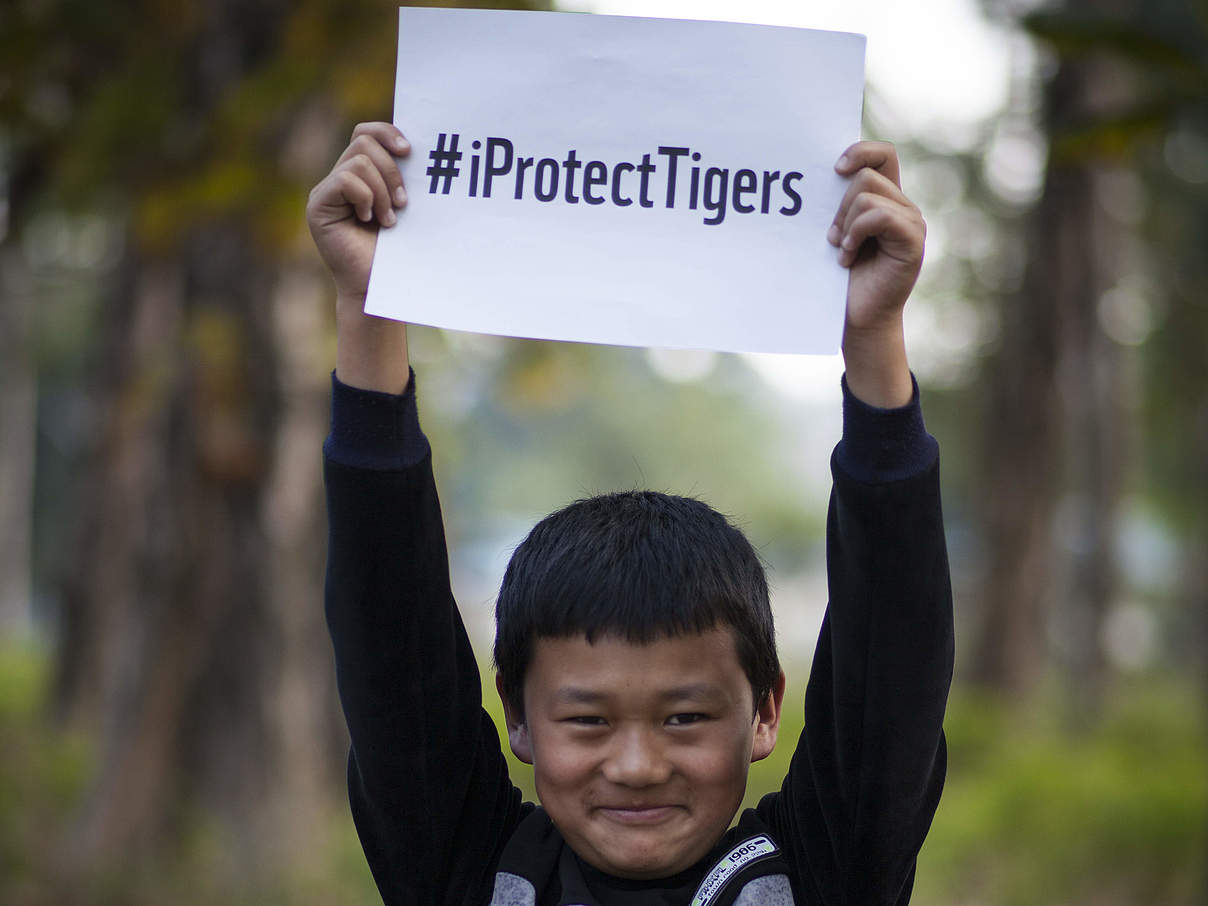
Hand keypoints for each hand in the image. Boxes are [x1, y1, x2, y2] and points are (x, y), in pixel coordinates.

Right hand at [307, 122, 411, 393]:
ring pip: (359, 160)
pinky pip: (346, 179)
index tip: (411, 152)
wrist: (381, 286)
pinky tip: (369, 221)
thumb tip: (420, 145)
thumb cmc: (400, 251)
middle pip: (364, 140)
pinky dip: (366, 198)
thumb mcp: (407, 207)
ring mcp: (327, 190)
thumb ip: (405, 177)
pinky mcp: (318, 204)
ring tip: (389, 220)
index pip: (367, 132)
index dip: (387, 132)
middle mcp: (341, 178)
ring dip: (383, 191)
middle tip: (404, 203)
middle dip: (392, 169)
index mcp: (363, 174)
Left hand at [828, 141, 923, 407]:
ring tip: (842, 251)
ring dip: (845, 225)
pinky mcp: (912, 241)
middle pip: (866, 175)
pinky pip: (878, 216)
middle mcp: (902, 206)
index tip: (834, 169)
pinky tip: (848, 257)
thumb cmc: (839, 279)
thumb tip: (816, 173)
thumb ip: (836, 205)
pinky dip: (856, 235)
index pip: (882, 154)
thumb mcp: (835, 233)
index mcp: (885, 199)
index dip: (860, 151)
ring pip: (867, 195)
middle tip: (833, 238)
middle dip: (839, 206)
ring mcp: (911, 222)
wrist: (855, 318)